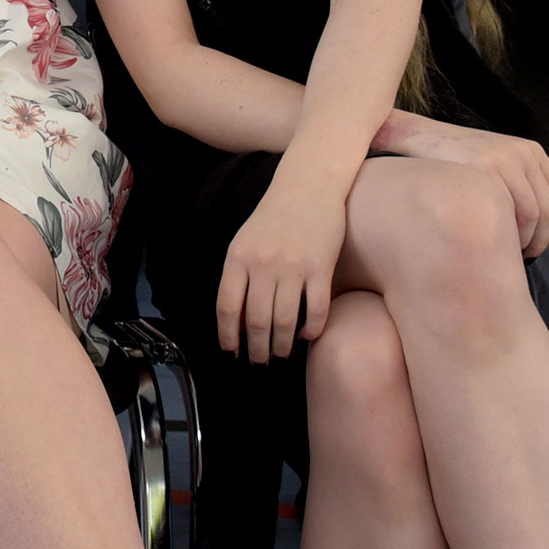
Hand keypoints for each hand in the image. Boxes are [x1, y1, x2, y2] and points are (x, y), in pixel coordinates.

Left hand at [217, 161, 350, 360]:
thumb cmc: (273, 218)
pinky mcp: (321, 268)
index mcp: (238, 258)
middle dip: (257, 349)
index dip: (228, 336)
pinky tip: (307, 336)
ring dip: (282, 345)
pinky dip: (312, 330)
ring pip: (286, 321)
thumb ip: (238, 278)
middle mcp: (264, 264)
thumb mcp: (244, 243)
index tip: (232, 353)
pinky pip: (316, 310)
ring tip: (281, 354)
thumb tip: (238, 322)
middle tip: (260, 362)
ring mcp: (294, 266)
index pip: (227, 308)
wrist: (307, 186)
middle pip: (257, 321)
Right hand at [375, 112, 548, 255]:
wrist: (422, 138)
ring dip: (526, 239)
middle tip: (529, 255)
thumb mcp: (498, 163)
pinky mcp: (484, 168)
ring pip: (532, 214)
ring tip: (512, 251)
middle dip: (543, 239)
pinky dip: (508, 232)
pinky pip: (508, 210)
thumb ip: (521, 183)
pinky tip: (499, 240)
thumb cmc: (458, 160)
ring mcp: (504, 159)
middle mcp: (522, 153)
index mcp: (531, 151)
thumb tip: (543, 225)